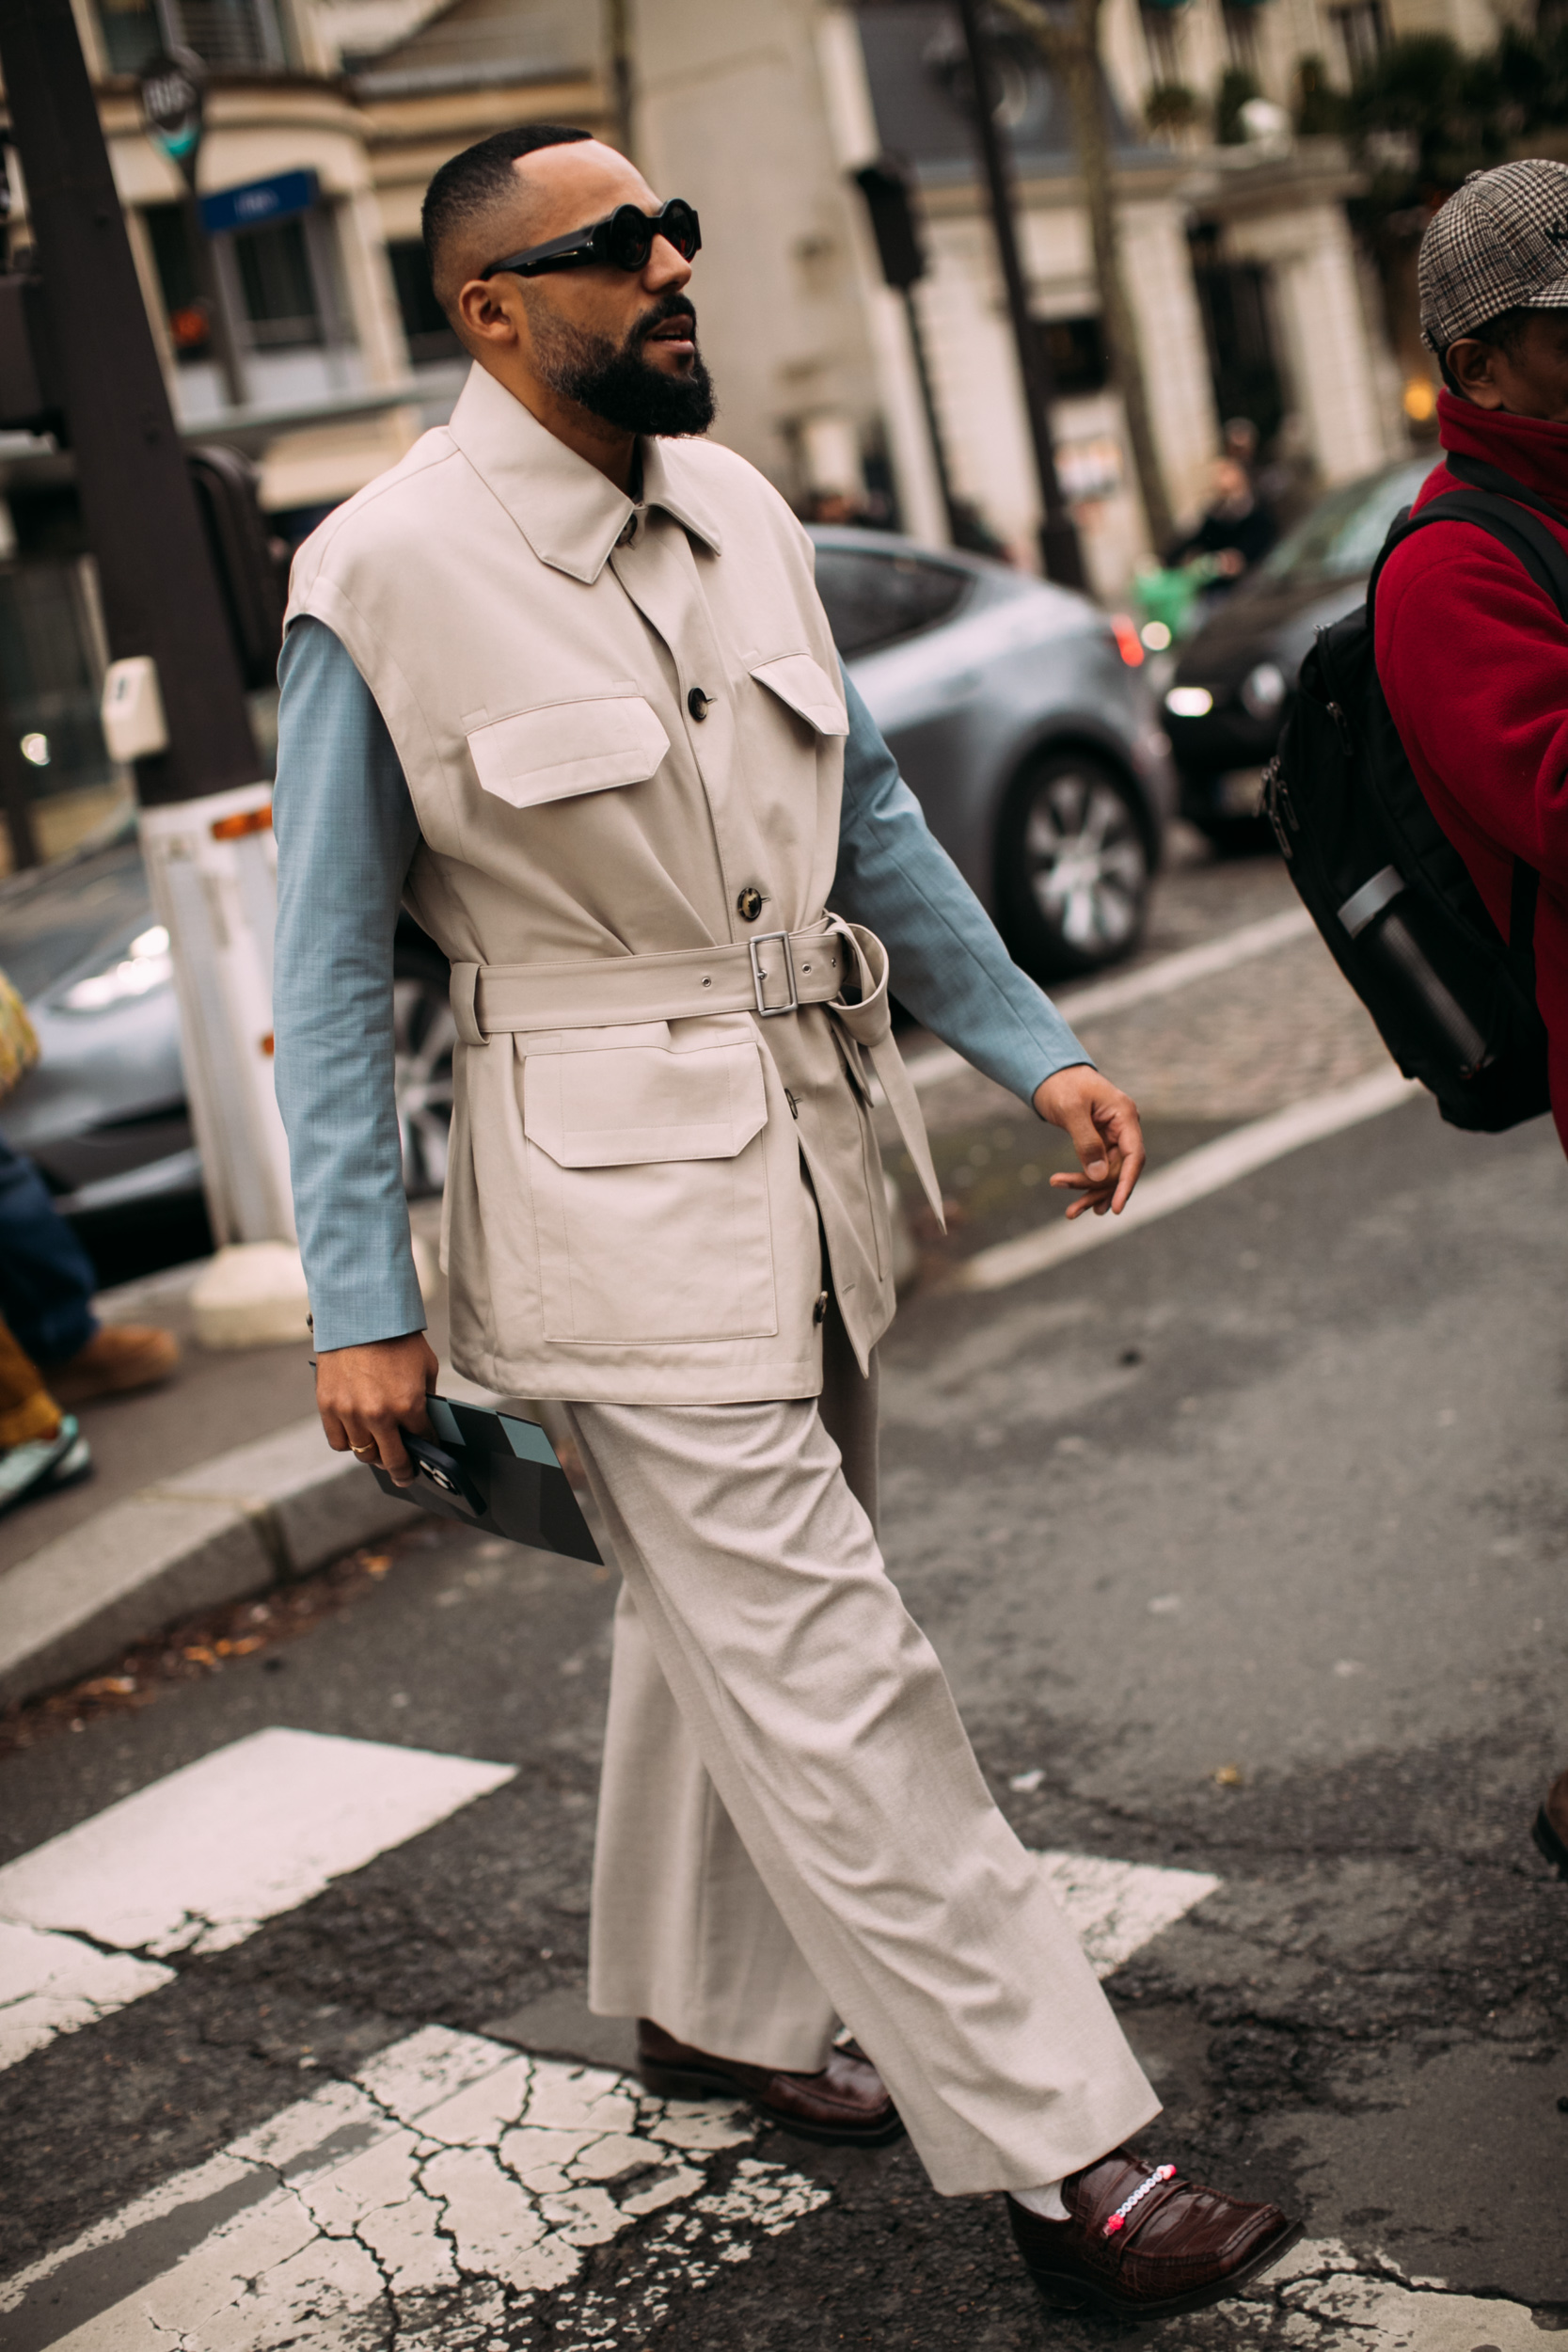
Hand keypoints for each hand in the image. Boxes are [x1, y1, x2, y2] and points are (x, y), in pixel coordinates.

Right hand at [316, 1331, 438, 1485]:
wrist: (359, 1314)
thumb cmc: (397, 1338)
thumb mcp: (425, 1366)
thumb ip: (425, 1398)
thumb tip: (425, 1423)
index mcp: (408, 1404)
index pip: (422, 1440)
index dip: (428, 1447)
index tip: (429, 1453)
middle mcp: (378, 1415)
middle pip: (392, 1459)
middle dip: (403, 1470)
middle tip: (406, 1476)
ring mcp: (350, 1413)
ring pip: (363, 1454)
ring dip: (374, 1455)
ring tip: (381, 1453)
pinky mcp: (327, 1406)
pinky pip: (338, 1441)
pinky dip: (348, 1442)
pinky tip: (357, 1436)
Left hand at [1032, 1064, 1144, 1219]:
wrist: (1049, 1071)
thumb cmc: (1061, 1085)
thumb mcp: (1071, 1111)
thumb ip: (1086, 1142)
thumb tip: (1098, 1176)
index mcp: (1125, 1115)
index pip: (1134, 1156)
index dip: (1126, 1184)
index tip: (1116, 1208)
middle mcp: (1124, 1127)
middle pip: (1119, 1169)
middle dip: (1097, 1191)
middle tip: (1071, 1211)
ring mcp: (1114, 1135)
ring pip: (1108, 1173)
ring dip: (1091, 1192)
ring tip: (1071, 1213)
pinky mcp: (1101, 1141)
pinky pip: (1099, 1167)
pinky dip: (1087, 1183)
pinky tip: (1079, 1202)